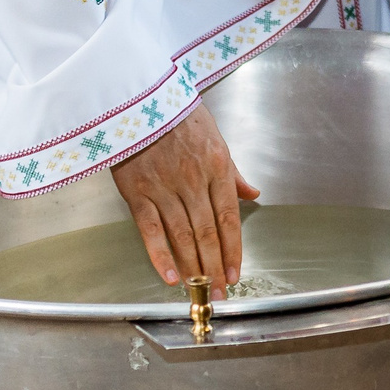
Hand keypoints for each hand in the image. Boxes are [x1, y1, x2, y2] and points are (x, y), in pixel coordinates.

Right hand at [113, 101, 258, 285]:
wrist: (137, 97)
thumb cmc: (177, 112)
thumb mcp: (214, 136)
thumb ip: (233, 171)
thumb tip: (253, 192)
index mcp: (217, 167)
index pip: (229, 218)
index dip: (233, 250)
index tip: (235, 274)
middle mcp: (193, 181)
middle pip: (207, 233)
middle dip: (215, 267)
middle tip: (220, 292)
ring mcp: (164, 189)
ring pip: (182, 236)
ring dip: (193, 267)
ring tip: (200, 290)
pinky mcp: (136, 192)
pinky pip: (150, 231)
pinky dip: (160, 256)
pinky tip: (170, 277)